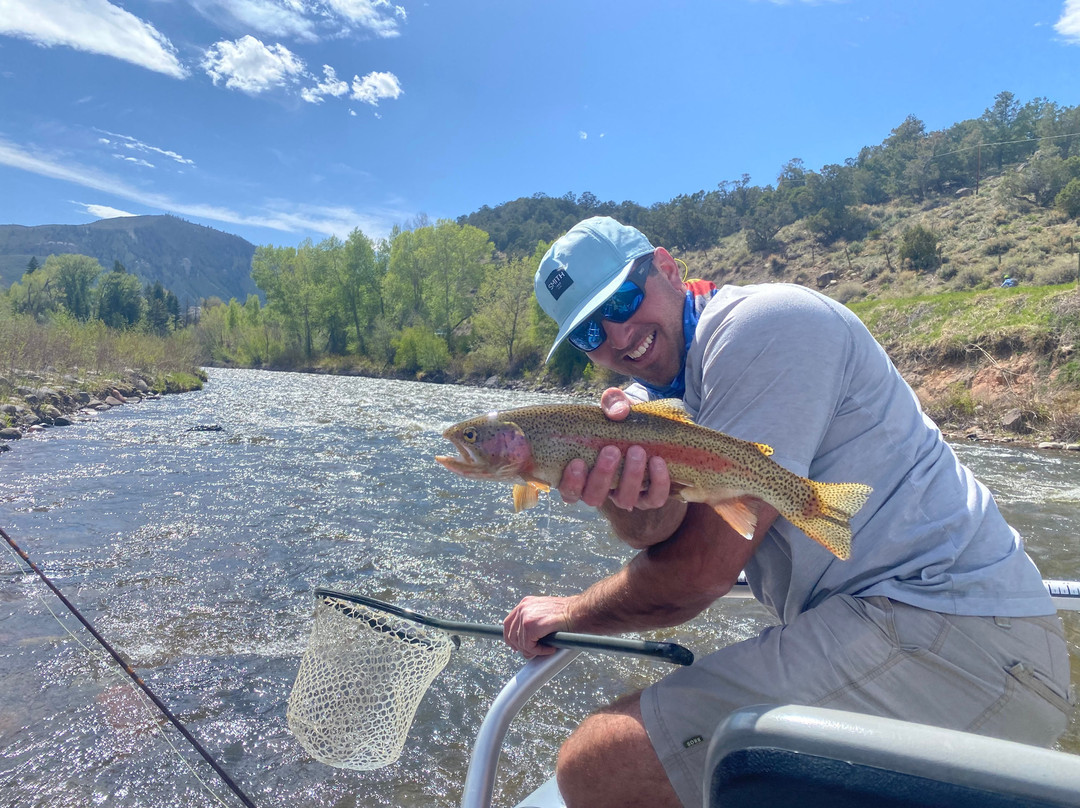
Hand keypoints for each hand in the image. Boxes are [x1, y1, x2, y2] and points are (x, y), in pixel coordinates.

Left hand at [503, 595, 573, 657]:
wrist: (579, 612)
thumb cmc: (567, 614)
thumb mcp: (545, 614)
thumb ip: (534, 622)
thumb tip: (525, 639)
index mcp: (525, 603)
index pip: (508, 623)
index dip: (511, 637)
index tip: (517, 646)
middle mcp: (523, 607)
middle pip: (510, 634)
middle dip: (521, 647)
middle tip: (533, 652)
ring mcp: (526, 616)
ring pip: (520, 643)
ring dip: (533, 650)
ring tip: (546, 649)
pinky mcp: (531, 626)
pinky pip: (529, 646)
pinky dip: (539, 651)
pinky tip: (550, 649)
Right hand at [557, 388, 671, 510]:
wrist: (652, 429)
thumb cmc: (622, 420)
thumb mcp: (614, 406)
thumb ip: (613, 402)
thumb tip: (618, 413)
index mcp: (582, 474)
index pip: (568, 491)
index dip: (570, 483)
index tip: (577, 461)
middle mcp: (601, 489)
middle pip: (593, 498)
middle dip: (602, 476)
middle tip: (611, 450)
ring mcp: (625, 495)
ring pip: (624, 501)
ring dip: (630, 478)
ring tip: (637, 451)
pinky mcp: (650, 496)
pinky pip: (653, 499)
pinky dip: (657, 482)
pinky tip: (658, 461)